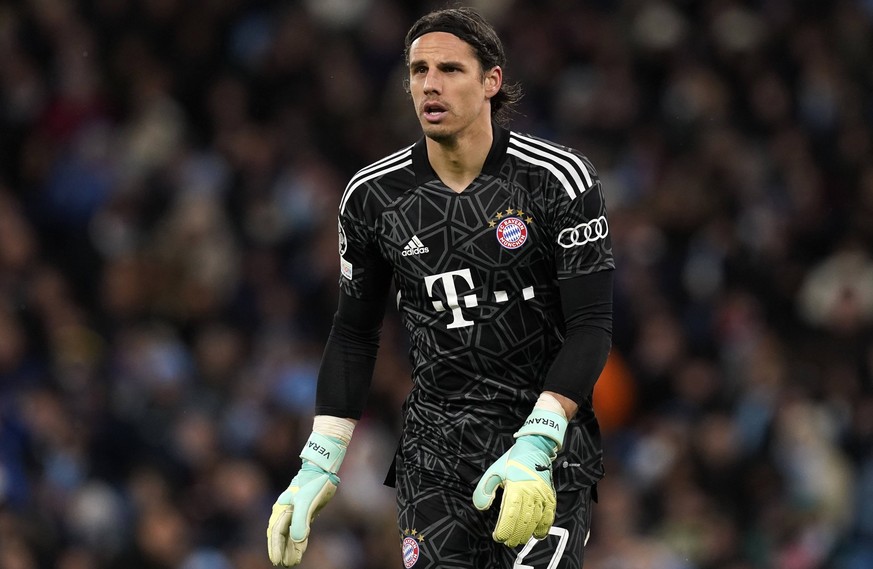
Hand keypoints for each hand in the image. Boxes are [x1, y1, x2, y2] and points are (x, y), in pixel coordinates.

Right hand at [267, 432, 345, 565]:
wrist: (322, 469)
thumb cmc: (312, 483)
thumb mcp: (306, 502)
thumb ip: (300, 522)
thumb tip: (297, 540)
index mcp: (281, 509)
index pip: (276, 533)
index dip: (276, 548)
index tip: (277, 561)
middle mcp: (285, 511)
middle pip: (280, 535)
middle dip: (280, 550)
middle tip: (283, 564)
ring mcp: (293, 511)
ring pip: (288, 533)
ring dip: (289, 547)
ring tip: (291, 561)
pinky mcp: (303, 510)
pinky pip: (297, 528)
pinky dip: (298, 540)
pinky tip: (300, 549)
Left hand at [472, 434, 558, 546]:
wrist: (535, 448)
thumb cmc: (513, 461)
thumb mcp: (494, 471)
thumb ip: (485, 489)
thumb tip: (481, 506)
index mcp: (516, 487)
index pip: (510, 514)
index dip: (504, 529)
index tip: (498, 536)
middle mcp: (531, 493)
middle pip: (523, 521)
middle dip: (514, 534)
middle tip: (507, 541)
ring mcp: (542, 496)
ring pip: (536, 521)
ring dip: (527, 534)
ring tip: (518, 540)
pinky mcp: (550, 497)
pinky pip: (549, 516)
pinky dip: (544, 527)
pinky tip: (538, 534)